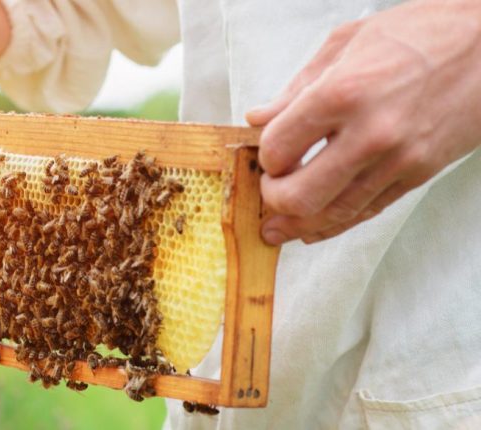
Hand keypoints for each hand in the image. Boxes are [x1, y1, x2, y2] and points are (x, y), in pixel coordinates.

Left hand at [247, 0, 480, 244]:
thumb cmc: (419, 33)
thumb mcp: (346, 43)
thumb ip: (296, 88)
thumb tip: (258, 118)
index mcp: (342, 93)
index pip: (279, 149)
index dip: (265, 158)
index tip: (268, 153)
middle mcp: (370, 133)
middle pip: (300, 195)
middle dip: (274, 199)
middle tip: (270, 188)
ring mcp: (397, 160)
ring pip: (333, 214)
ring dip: (297, 224)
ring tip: (276, 227)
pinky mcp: (418, 175)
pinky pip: (367, 212)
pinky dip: (334, 225)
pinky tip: (312, 229)